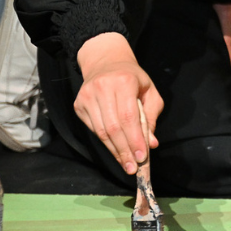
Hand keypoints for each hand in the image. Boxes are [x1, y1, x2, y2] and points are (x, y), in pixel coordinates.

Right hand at [75, 32, 161, 174]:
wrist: (106, 62)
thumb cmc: (133, 78)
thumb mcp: (149, 92)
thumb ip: (151, 116)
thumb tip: (151, 143)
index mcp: (123, 82)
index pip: (128, 117)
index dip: (134, 140)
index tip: (142, 157)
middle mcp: (102, 89)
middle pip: (112, 127)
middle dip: (124, 150)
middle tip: (134, 168)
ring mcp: (86, 97)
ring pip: (101, 131)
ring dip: (115, 150)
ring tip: (126, 164)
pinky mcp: (78, 105)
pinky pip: (93, 129)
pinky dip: (106, 142)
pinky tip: (116, 150)